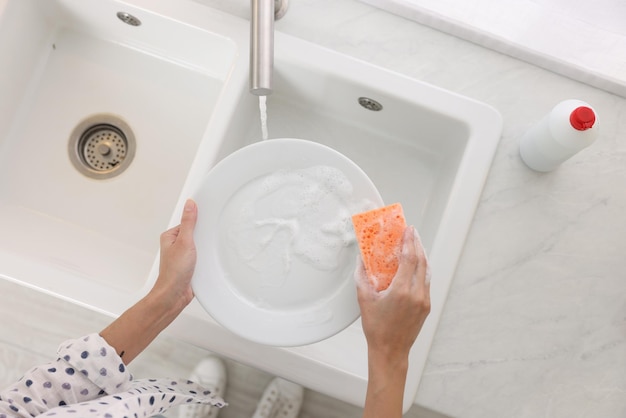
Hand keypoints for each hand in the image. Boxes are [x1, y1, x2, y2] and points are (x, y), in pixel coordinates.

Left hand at [150, 199, 197, 311]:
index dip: (199, 222)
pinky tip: (207, 262)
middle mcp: (176, 245)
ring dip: (205, 250)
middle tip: (205, 243)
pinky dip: (206, 259)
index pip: (188, 222)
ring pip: (200, 246)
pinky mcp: (190, 265)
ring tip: (204, 255)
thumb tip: (189, 205)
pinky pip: (202, 257)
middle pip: (195, 234)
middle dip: (203, 238)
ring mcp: (183, 255)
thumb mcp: (184, 242)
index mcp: (170, 236)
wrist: (174, 295)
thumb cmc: (173, 272)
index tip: (207, 221)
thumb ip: (188, 223)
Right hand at [356, 225, 430, 359]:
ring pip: (427, 271)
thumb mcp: (364, 299)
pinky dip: (423, 269)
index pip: (409, 259)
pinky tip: (417, 264)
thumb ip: (362, 276)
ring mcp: (424, 300)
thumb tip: (360, 259)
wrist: (390, 351)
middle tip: (412, 232)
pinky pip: (427, 281)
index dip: (409, 242)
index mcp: (401, 291)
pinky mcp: (426, 306)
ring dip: (422, 255)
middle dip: (417, 244)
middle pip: (421, 261)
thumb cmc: (376, 328)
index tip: (408, 230)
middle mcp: (416, 294)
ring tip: (415, 243)